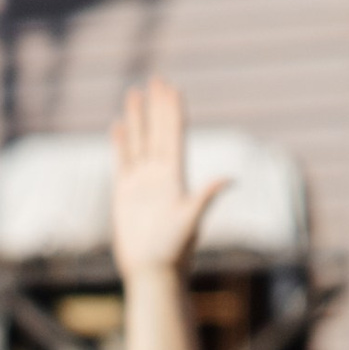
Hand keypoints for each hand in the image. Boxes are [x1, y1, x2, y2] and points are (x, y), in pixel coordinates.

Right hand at [110, 78, 226, 280]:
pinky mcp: (125, 193)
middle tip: (156, 78)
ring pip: (140, 141)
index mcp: (176, 176)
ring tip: (134, 93)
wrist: (152, 271)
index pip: (174, 134)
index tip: (171, 87)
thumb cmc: (173, 250)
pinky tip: (119, 126)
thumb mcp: (192, 220)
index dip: (172, 110)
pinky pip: (122, 161)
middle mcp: (160, 175)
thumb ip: (206, 196)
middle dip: (157, 105)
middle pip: (158, 131)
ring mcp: (142, 182)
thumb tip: (229, 179)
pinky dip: (121, 143)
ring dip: (138, 117)